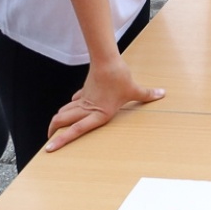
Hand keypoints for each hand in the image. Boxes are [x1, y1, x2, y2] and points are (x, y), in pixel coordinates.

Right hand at [45, 56, 163, 152]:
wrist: (107, 61)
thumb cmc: (119, 77)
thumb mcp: (134, 90)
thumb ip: (146, 95)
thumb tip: (161, 94)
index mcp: (98, 114)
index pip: (76, 130)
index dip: (62, 140)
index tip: (49, 148)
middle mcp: (88, 109)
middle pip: (63, 121)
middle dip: (53, 131)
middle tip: (49, 141)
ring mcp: (84, 100)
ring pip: (65, 111)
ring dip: (59, 120)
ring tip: (56, 128)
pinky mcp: (85, 91)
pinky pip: (74, 101)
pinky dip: (70, 106)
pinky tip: (71, 107)